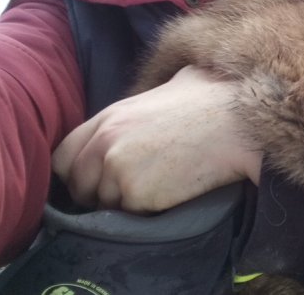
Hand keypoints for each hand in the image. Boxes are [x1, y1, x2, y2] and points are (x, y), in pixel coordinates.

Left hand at [52, 65, 262, 211]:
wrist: (239, 123)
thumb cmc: (215, 99)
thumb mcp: (169, 87)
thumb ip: (144, 104)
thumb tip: (153, 104)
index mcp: (108, 117)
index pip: (64, 156)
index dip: (78, 171)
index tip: (97, 178)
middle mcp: (104, 144)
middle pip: (80, 185)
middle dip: (100, 193)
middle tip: (131, 191)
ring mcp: (118, 171)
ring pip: (106, 204)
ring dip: (126, 203)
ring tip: (160, 188)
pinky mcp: (137, 195)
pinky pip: (130, 215)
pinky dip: (147, 211)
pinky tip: (171, 194)